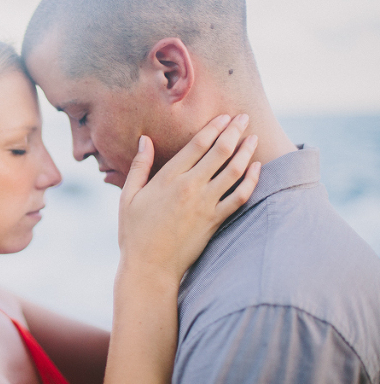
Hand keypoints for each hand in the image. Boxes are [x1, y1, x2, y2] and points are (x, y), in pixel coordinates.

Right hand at [117, 114, 259, 289]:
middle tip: (244, 118)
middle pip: (220, 152)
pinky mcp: (215, 221)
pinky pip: (239, 197)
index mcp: (168, 178)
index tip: (224, 116)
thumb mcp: (128, 197)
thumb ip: (139, 166)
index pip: (197, 145)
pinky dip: (251, 181)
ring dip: (246, 152)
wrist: (149, 267)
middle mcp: (190, 187)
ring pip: (234, 171)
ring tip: (253, 139)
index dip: (214, 127)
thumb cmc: (134, 232)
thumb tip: (145, 140)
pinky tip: (256, 169)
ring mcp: (205, 205)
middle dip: (234, 131)